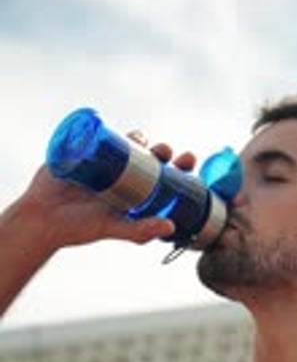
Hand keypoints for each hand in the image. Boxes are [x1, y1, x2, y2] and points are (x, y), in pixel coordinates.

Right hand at [17, 134, 196, 251]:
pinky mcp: (86, 151)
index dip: (179, 169)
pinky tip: (120, 131)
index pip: (163, 180)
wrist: (42, 217)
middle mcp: (123, 178)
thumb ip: (140, 230)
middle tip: (168, 152)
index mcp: (134, 196)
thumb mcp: (113, 228)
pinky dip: (112, 130)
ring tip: (146, 142)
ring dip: (142, 139)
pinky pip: (103, 135)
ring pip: (129, 145)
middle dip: (163, 152)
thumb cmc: (78, 227)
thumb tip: (171, 226)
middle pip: (150, 159)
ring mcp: (105, 163)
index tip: (189, 161)